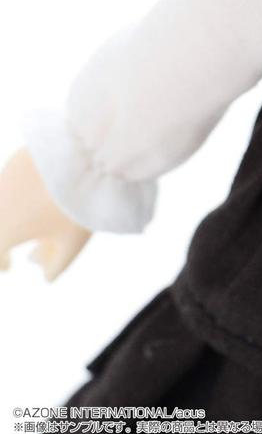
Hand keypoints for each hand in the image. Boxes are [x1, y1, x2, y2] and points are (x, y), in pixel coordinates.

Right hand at [0, 146, 91, 280]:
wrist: (82, 155)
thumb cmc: (75, 205)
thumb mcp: (71, 243)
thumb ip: (56, 266)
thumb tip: (46, 278)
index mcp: (4, 231)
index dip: (1, 262)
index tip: (8, 267)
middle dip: (2, 239)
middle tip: (8, 248)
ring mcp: (3, 179)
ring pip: (2, 201)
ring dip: (8, 213)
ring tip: (24, 219)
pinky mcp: (14, 160)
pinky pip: (9, 181)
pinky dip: (16, 192)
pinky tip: (32, 193)